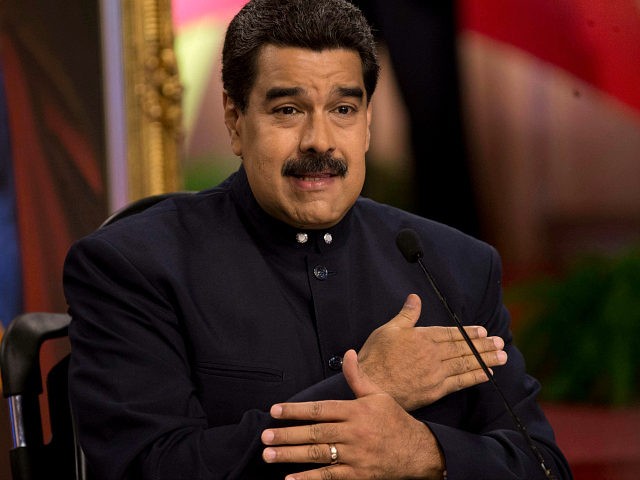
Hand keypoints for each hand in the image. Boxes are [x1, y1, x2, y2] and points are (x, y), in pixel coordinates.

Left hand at [261, 350, 444, 478]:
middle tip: (265, 435)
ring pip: (318, 455)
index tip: (274, 411)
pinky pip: (330, 478)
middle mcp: (354, 433)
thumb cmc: (394, 420)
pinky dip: (309, 479)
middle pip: (315, 433)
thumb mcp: (377, 395)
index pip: (320, 409)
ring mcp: (355, 456)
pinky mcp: (357, 475)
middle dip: (287, 434)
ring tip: (269, 455)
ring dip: (291, 455)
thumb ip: (357, 376)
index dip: (296, 410)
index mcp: (356, 411)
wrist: (418, 451)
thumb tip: (348, 353)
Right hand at [358, 294, 506, 410]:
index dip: (469, 332)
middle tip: (500, 343)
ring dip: (485, 359)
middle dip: (484, 345)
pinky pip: (460, 382)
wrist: (370, 385)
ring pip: (465, 363)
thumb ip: (406, 315)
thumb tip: (415, 298)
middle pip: (463, 348)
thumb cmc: (376, 356)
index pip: (451, 333)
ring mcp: (436, 373)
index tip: (483, 331)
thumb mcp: (388, 330)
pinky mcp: (435, 390)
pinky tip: (487, 374)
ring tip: (502, 356)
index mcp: (423, 337)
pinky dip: (475, 377)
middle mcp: (433, 354)